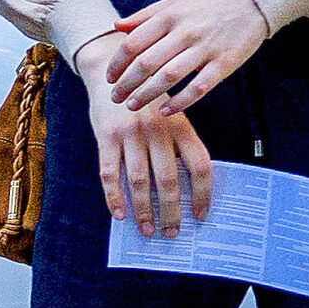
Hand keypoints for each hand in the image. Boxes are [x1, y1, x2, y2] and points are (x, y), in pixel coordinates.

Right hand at [79, 44, 214, 234]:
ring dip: (144, 210)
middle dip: (171, 211)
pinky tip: (120, 214)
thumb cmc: (148, 103)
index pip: (200, 166)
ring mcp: (130, 134)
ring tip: (148, 230)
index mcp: (181, 127)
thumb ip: (180, 146)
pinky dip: (114, 197)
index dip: (202, 194)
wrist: (111, 74)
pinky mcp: (105, 137)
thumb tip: (190, 189)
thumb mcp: (172, 117)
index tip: (200, 215)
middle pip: (168, 180)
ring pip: (138, 181)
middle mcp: (158, 131)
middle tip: (172, 233)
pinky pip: (109, 173)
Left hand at [106, 0, 269, 114]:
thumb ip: (146, 15)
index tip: (110, 78)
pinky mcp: (225, 63)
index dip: (117, 64)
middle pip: (146, 63)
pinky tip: (166, 110)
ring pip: (169, 77)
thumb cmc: (210, 3)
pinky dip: (180, 101)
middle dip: (127, 84)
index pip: (133, 44)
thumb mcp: (176, 1)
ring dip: (147, 94)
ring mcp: (206, 48)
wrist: (252, 2)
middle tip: (116, 98)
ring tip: (133, 105)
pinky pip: (199, 87)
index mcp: (170, 16)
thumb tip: (117, 27)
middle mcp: (186, 32)